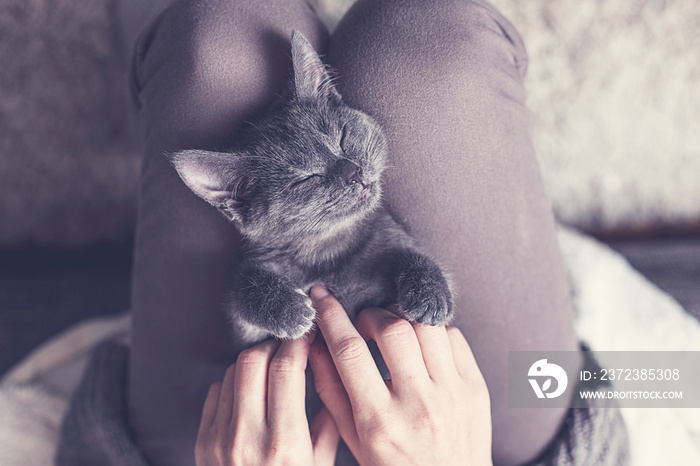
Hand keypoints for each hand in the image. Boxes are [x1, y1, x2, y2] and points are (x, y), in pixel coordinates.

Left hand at [195, 332, 338, 465]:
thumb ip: (327, 428)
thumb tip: (331, 386)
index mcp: (284, 444)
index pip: (286, 369)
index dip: (298, 341)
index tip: (309, 331)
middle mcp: (248, 437)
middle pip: (254, 361)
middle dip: (275, 344)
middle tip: (290, 343)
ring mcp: (220, 439)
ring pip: (232, 372)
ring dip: (254, 360)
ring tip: (272, 363)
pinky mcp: (203, 442)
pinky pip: (216, 392)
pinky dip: (234, 380)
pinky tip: (251, 387)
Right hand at [309, 286, 492, 465]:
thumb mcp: (354, 439)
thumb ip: (331, 391)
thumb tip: (315, 345)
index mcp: (380, 421)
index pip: (349, 351)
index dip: (331, 316)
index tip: (321, 297)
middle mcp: (418, 404)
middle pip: (391, 330)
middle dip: (370, 315)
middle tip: (363, 323)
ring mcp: (452, 394)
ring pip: (425, 326)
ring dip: (402, 316)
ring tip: (392, 329)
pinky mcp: (476, 387)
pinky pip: (454, 336)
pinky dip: (432, 330)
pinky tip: (421, 344)